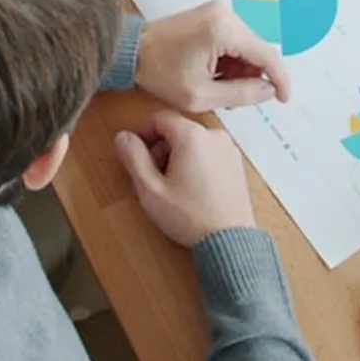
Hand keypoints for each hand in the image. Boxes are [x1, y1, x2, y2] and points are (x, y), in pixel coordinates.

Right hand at [115, 110, 256, 247]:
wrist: (230, 243)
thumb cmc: (188, 216)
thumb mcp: (151, 190)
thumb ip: (133, 158)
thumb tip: (123, 137)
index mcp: (192, 135)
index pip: (160, 118)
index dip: (142, 132)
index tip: (134, 153)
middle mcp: (213, 134)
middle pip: (177, 129)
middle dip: (160, 148)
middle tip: (151, 176)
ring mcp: (228, 149)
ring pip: (193, 141)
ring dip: (177, 156)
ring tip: (171, 186)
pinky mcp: (236, 164)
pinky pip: (209, 152)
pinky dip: (195, 162)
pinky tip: (191, 189)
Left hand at [136, 2, 291, 111]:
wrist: (132, 51)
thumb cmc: (160, 72)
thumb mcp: (202, 95)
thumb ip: (242, 94)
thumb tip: (270, 91)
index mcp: (224, 29)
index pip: (267, 55)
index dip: (280, 80)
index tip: (284, 100)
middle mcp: (226, 13)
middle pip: (258, 49)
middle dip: (252, 76)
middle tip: (233, 99)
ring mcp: (218, 11)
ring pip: (247, 46)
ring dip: (240, 69)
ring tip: (218, 87)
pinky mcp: (211, 14)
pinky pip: (234, 39)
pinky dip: (231, 59)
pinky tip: (214, 74)